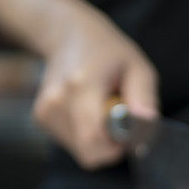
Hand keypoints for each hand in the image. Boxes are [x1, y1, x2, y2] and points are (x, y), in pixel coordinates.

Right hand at [33, 3, 158, 169]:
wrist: (68, 36)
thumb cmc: (109, 52)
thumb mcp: (137, 67)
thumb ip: (143, 97)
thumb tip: (147, 123)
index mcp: (82, 85)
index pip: (94, 140)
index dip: (117, 147)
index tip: (129, 132)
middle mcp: (57, 101)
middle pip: (88, 152)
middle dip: (110, 146)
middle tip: (118, 119)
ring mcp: (45, 111)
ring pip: (81, 151)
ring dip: (98, 140)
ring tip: (101, 109)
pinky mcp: (41, 119)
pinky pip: (72, 145)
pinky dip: (85, 136)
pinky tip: (88, 112)